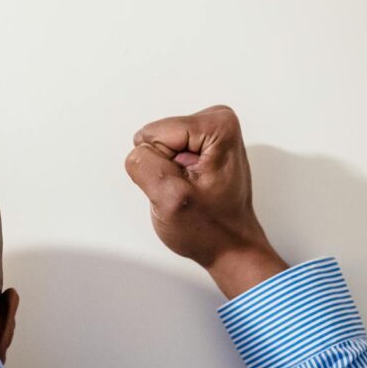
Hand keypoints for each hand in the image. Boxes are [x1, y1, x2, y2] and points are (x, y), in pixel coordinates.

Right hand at [125, 105, 286, 297]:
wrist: (229, 246)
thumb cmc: (210, 228)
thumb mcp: (170, 199)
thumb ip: (145, 165)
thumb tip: (137, 152)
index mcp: (218, 126)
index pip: (154, 135)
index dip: (161, 167)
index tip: (184, 186)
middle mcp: (218, 121)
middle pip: (155, 137)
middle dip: (163, 169)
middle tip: (186, 190)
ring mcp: (209, 134)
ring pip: (156, 147)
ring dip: (166, 174)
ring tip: (189, 191)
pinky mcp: (201, 146)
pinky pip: (163, 155)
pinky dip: (170, 175)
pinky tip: (190, 188)